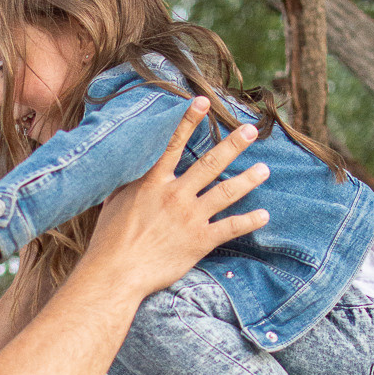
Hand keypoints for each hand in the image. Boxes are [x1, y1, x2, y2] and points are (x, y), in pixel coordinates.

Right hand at [84, 97, 268, 298]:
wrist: (116, 272)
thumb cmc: (109, 239)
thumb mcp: (113, 201)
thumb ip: (126, 182)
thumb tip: (125, 166)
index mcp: (153, 182)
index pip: (174, 143)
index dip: (189, 120)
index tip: (203, 102)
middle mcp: (175, 195)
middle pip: (210, 163)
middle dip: (233, 144)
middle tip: (251, 130)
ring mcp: (190, 217)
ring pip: (227, 192)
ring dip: (248, 179)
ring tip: (264, 169)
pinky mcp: (199, 241)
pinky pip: (230, 227)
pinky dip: (249, 220)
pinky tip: (264, 214)